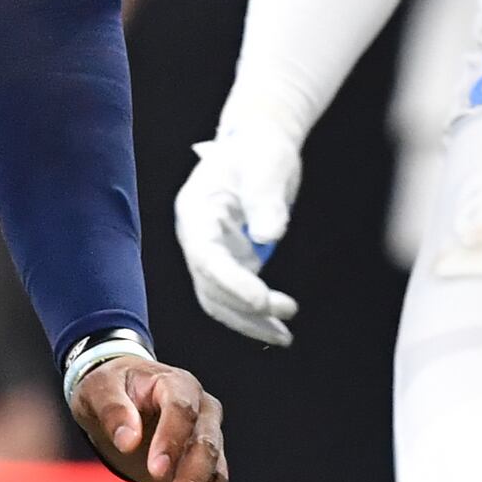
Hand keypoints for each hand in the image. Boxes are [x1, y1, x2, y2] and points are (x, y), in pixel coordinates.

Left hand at [70, 352, 227, 481]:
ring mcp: (207, 443)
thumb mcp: (98, 388)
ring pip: (214, 479)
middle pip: (206, 448)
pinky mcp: (202, 472)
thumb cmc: (108, 385)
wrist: (121, 393)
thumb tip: (128, 440)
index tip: (155, 470)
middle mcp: (203, 414)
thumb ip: (113, 409)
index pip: (182, 410)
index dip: (172, 440)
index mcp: (178, 385)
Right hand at [174, 129, 301, 346]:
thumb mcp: (266, 166)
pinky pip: (237, 298)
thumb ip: (265, 200)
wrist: (260, 146)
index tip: (260, 299)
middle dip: (243, 308)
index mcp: (196, 211)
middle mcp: (198, 238)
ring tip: (284, 335)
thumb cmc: (258, 150)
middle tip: (283, 314)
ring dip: (250, 321)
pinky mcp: (231, 263)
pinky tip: (279, 327)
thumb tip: (268, 235)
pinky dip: (256, 315)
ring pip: (220, 301)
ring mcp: (213, 253)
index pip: (205, 256)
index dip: (230, 282)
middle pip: (209, 286)